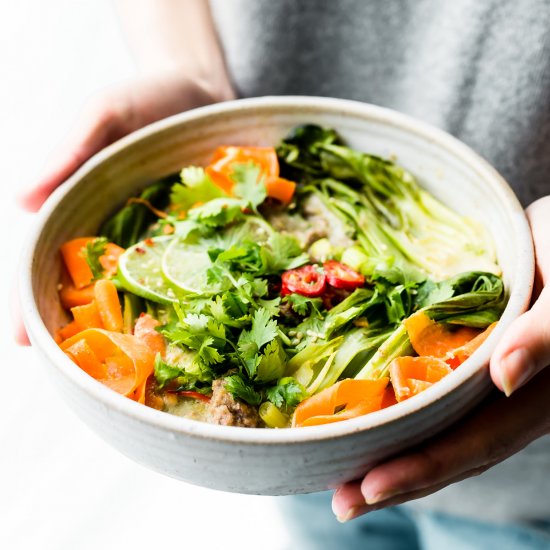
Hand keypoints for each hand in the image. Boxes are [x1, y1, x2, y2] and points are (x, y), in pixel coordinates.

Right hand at [14, 73, 234, 343]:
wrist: (203, 91)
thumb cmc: (145, 99)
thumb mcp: (104, 113)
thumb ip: (70, 151)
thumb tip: (20, 200)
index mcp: (84, 209)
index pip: (47, 260)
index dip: (30, 298)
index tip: (21, 339)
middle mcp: (121, 235)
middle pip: (92, 288)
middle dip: (80, 329)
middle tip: (75, 373)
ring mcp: (162, 239)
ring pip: (143, 290)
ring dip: (137, 328)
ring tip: (137, 369)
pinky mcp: (199, 236)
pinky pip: (196, 271)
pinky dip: (192, 299)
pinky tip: (200, 328)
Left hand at [332, 196, 549, 521]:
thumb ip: (548, 332)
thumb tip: (506, 377)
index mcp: (538, 393)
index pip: (476, 442)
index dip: (424, 467)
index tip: (367, 486)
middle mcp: (510, 397)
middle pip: (451, 449)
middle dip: (396, 478)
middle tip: (341, 500)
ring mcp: (487, 383)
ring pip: (440, 429)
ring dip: (394, 453)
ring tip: (344, 475)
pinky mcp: (468, 361)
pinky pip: (433, 395)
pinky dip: (400, 414)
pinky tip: (369, 419)